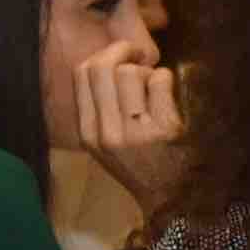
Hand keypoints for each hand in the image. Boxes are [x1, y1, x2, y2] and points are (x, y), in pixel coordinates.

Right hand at [74, 52, 189, 205]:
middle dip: (122, 51)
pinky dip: (165, 78)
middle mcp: (106, 131)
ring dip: (146, 70)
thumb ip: (100, 107)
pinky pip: (159, 81)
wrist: (168, 198)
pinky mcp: (165, 128)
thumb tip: (109, 62)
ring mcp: (135, 130)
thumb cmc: (138, 165)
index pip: (81, 75)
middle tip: (138, 55)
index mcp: (88, 132)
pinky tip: (167, 92)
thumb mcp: (105, 143)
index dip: (101, 56)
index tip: (119, 57)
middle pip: (103, 67)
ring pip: (130, 72)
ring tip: (153, 85)